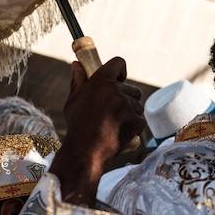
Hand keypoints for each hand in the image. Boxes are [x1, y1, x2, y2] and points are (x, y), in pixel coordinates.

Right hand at [50, 57, 144, 205]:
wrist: (85, 151)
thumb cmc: (77, 125)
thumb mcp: (74, 100)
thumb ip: (78, 81)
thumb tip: (77, 65)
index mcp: (101, 81)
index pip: (119, 62)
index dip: (120, 71)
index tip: (118, 80)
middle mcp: (116, 90)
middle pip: (132, 88)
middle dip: (126, 98)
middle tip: (112, 112)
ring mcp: (128, 106)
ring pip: (137, 105)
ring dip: (130, 113)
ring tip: (113, 124)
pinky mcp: (136, 120)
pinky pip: (140, 119)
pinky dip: (134, 126)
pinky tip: (120, 132)